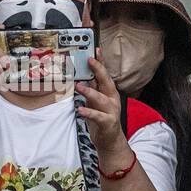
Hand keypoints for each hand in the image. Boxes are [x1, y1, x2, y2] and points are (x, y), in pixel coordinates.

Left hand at [75, 51, 131, 166]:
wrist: (110, 140)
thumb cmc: (102, 119)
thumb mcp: (95, 101)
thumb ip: (91, 89)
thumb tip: (82, 76)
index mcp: (109, 92)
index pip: (105, 74)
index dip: (101, 61)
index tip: (95, 50)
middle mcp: (112, 99)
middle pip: (106, 82)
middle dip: (99, 70)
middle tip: (89, 60)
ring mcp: (111, 111)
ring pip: (101, 98)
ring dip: (90, 91)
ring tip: (79, 86)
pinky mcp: (108, 123)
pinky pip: (98, 116)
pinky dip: (89, 112)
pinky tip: (80, 109)